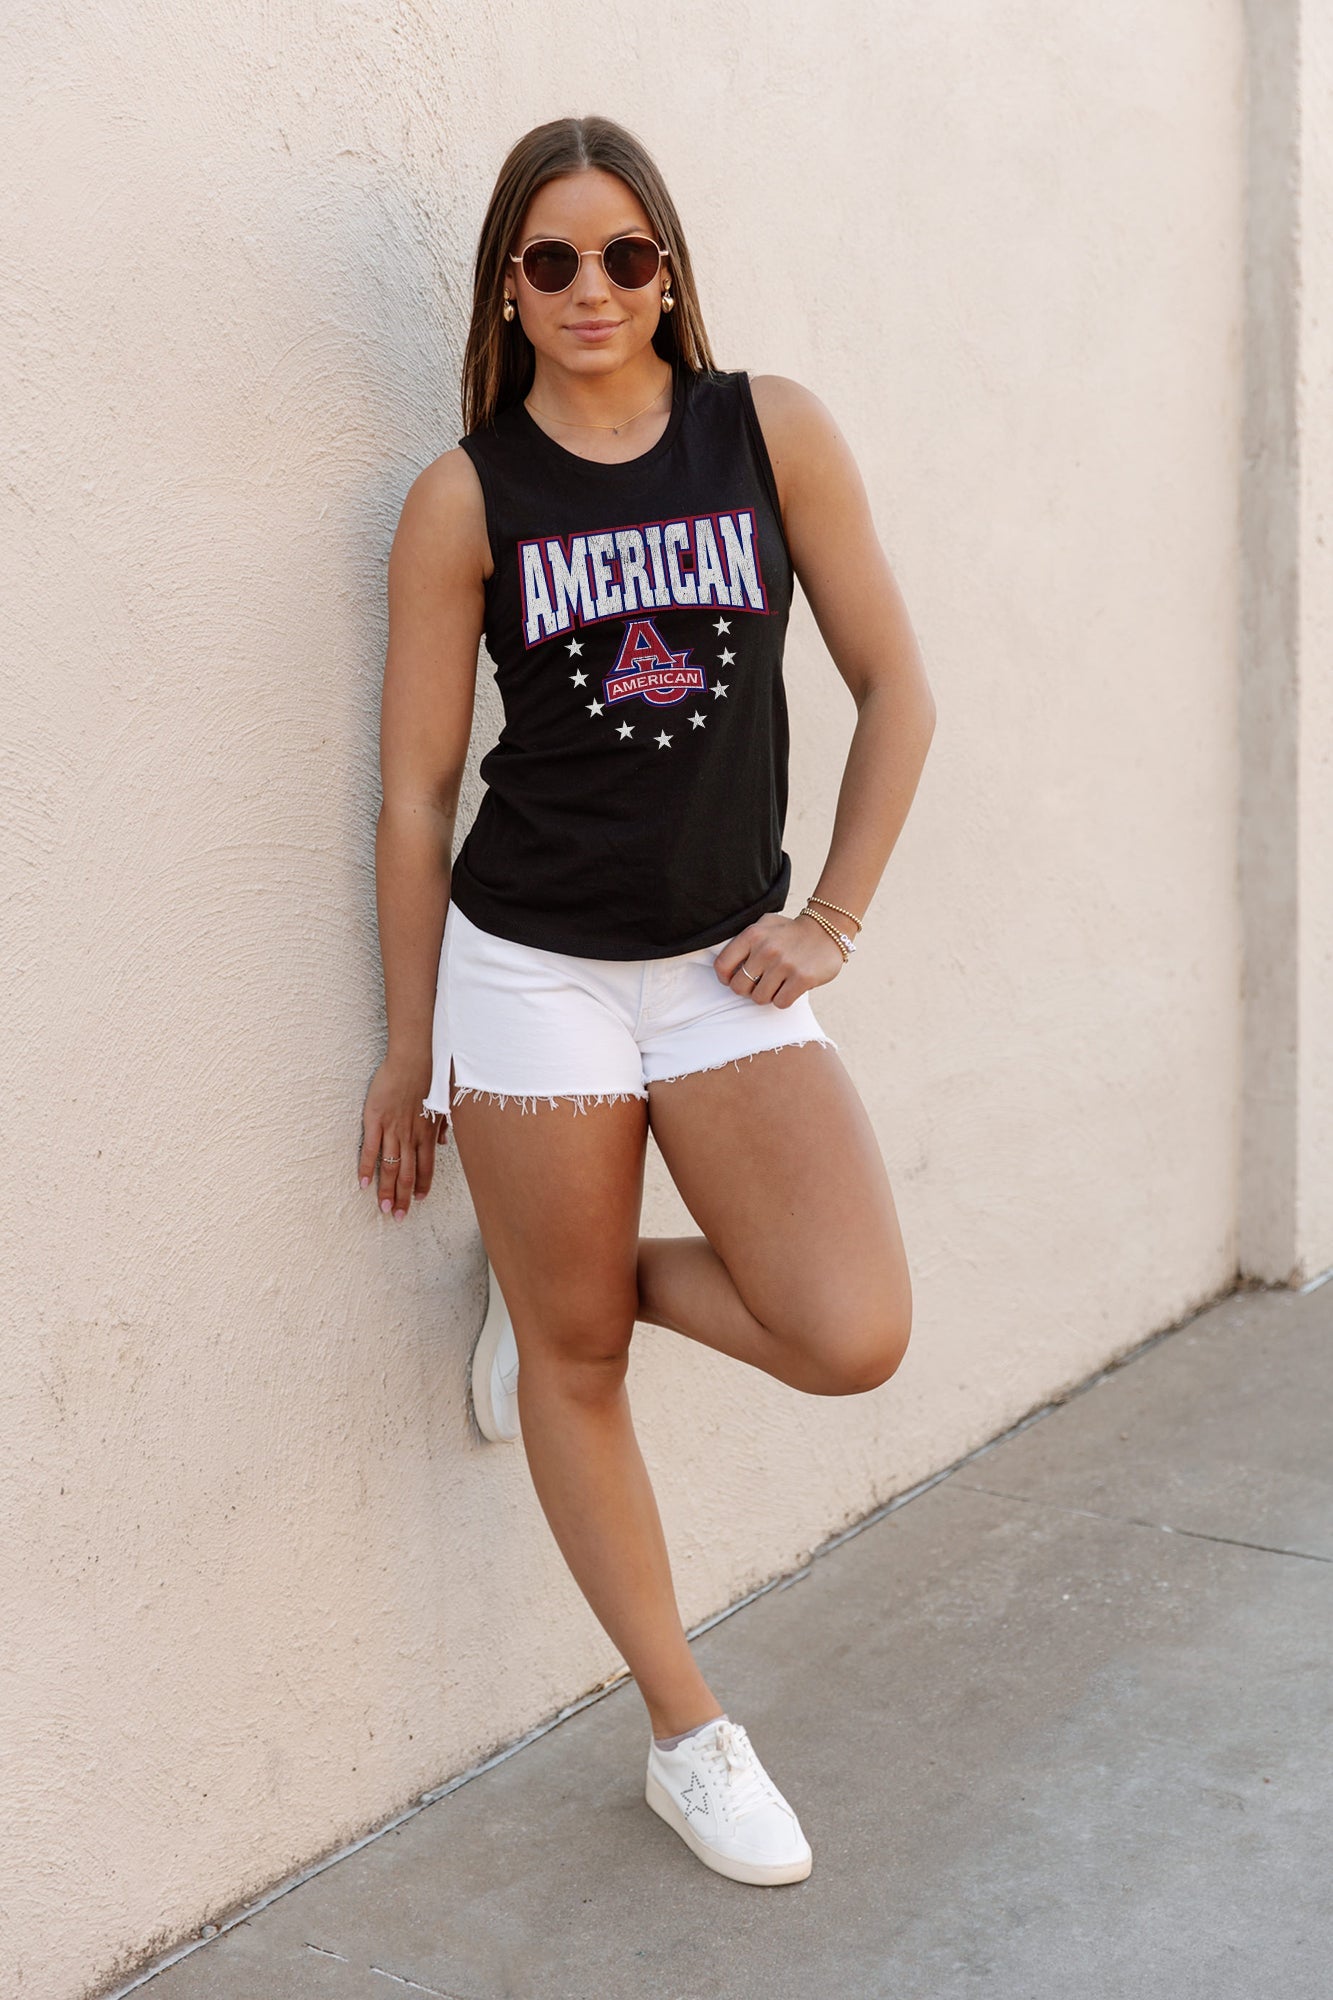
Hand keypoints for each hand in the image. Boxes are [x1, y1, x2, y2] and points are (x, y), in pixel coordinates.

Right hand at [359, 1055, 439, 1217]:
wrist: (413, 1060)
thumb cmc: (429, 1079)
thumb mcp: (442, 1105)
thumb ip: (442, 1126)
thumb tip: (443, 1143)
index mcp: (427, 1134)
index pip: (426, 1168)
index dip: (422, 1186)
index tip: (418, 1201)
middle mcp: (411, 1136)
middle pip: (407, 1174)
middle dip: (403, 1198)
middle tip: (398, 1216)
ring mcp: (392, 1130)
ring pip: (391, 1167)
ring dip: (387, 1190)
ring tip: (383, 1208)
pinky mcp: (375, 1120)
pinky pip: (370, 1149)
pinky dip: (367, 1168)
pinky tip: (364, 1183)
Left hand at [713, 911, 844, 1006]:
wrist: (827, 930)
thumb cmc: (790, 931)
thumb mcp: (765, 924)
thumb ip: (744, 940)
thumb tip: (725, 966)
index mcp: (753, 935)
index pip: (722, 966)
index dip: (726, 978)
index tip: (734, 979)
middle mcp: (766, 949)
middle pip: (739, 988)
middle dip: (747, 990)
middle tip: (759, 984)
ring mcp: (784, 964)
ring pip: (759, 998)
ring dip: (767, 996)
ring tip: (776, 985)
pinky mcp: (802, 978)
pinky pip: (780, 1003)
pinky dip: (783, 999)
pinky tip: (789, 988)